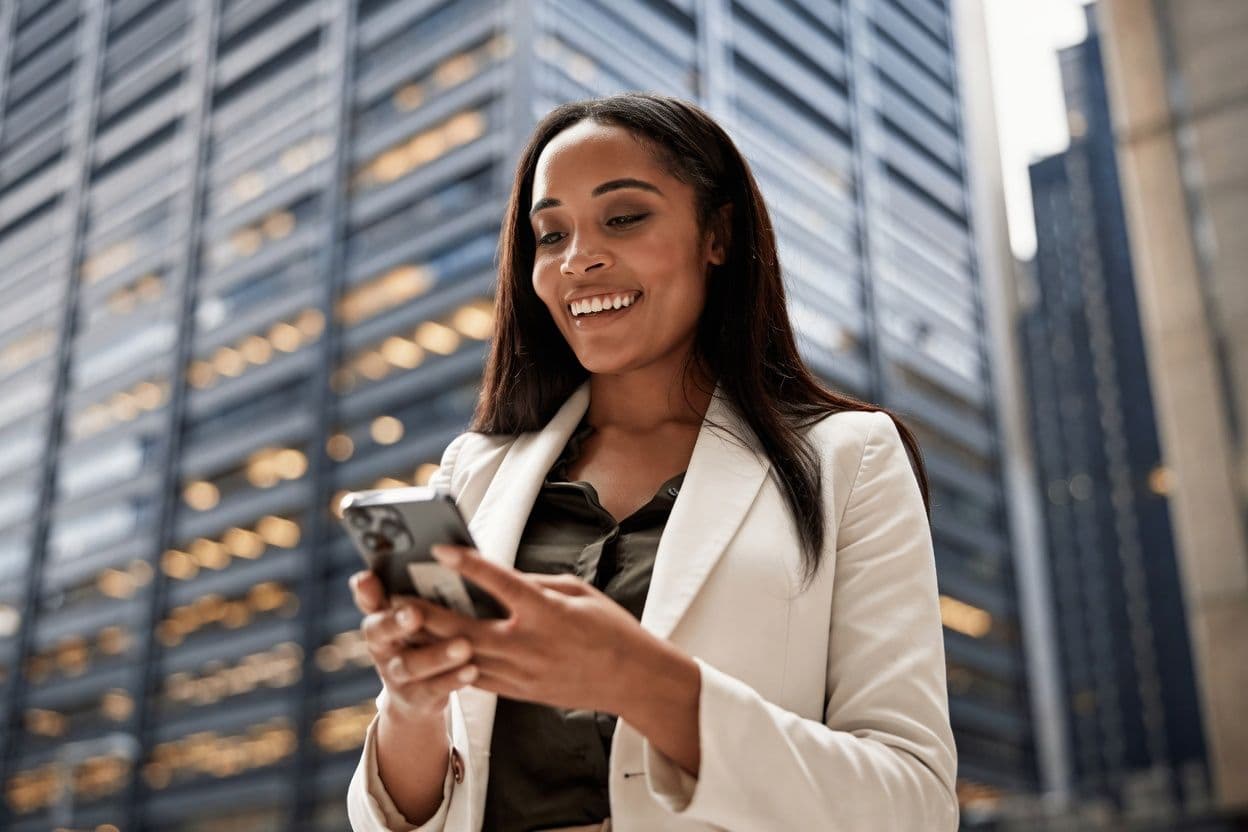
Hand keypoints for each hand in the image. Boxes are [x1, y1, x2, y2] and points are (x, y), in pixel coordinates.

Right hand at [349, 569, 478, 720]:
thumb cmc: (422, 636)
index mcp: (380, 616)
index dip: (365, 591)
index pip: (367, 599)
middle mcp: (381, 645)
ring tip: (463, 645)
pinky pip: (433, 690)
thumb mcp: (415, 611)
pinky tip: (472, 669)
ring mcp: (396, 675)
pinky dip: (452, 679)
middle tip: (415, 613)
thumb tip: (435, 552)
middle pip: (380, 632)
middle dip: (396, 621)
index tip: (368, 577)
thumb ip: (415, 587)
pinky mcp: (416, 698)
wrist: (416, 695)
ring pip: (410, 665)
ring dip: (436, 655)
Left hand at [402, 543, 655, 715]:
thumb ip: (535, 583)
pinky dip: (450, 662)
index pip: (501, 584)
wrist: (631, 681)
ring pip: (462, 657)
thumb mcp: (578, 590)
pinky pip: (475, 677)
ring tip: (402, 625)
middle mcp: (529, 645)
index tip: (440, 549)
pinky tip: (429, 651)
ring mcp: (521, 673)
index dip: (469, 564)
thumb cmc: (609, 628)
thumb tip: (499, 577)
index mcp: (547, 612)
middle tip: (394, 596)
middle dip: (425, 613)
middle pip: (464, 629)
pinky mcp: (518, 692)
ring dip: (429, 642)